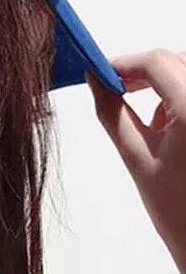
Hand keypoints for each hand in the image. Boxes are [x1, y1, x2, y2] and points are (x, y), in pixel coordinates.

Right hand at [88, 50, 185, 273]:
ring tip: (152, 123)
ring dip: (167, 84)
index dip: (125, 63)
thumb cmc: (180, 212)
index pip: (157, 61)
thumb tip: (96, 82)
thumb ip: (112, 112)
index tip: (103, 74)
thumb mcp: (136, 158)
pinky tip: (172, 130)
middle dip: (146, 72)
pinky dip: (182, 99)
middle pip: (177, 61)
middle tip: (118, 90)